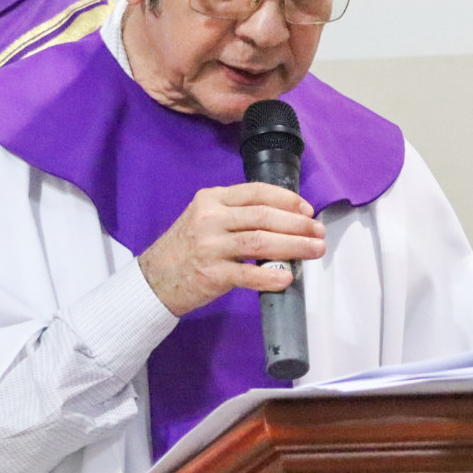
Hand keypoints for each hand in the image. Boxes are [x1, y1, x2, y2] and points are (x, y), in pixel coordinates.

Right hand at [138, 183, 325, 317]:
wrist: (154, 279)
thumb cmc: (185, 248)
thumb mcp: (205, 218)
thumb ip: (236, 214)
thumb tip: (284, 219)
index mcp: (211, 199)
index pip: (256, 192)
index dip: (287, 200)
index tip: (307, 211)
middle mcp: (210, 218)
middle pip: (264, 216)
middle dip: (297, 224)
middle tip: (318, 233)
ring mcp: (210, 246)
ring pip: (261, 241)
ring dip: (294, 246)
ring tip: (314, 250)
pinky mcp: (211, 274)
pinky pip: (247, 273)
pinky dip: (270, 275)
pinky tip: (287, 277)